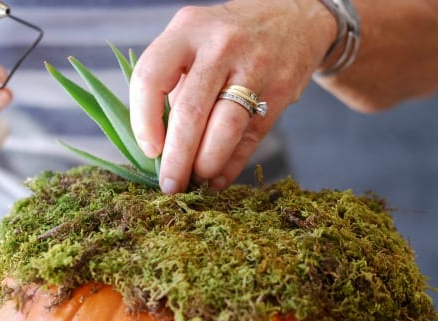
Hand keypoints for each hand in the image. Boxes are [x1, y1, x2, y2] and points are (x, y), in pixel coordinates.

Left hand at [130, 0, 334, 192]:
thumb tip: (159, 147)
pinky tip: (217, 179)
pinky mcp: (280, 90)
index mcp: (187, 29)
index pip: (150, 78)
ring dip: (205, 165)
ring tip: (194, 182)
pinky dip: (231, 165)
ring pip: (224, 129)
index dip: (144, 122)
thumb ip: (176, 84)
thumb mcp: (195, 40)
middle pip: (190, 112)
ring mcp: (254, 67)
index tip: (149, 150)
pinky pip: (250, 138)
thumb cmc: (229, 36)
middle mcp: (220, 45)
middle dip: (176, 158)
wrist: (293, 18)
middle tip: (169, 185)